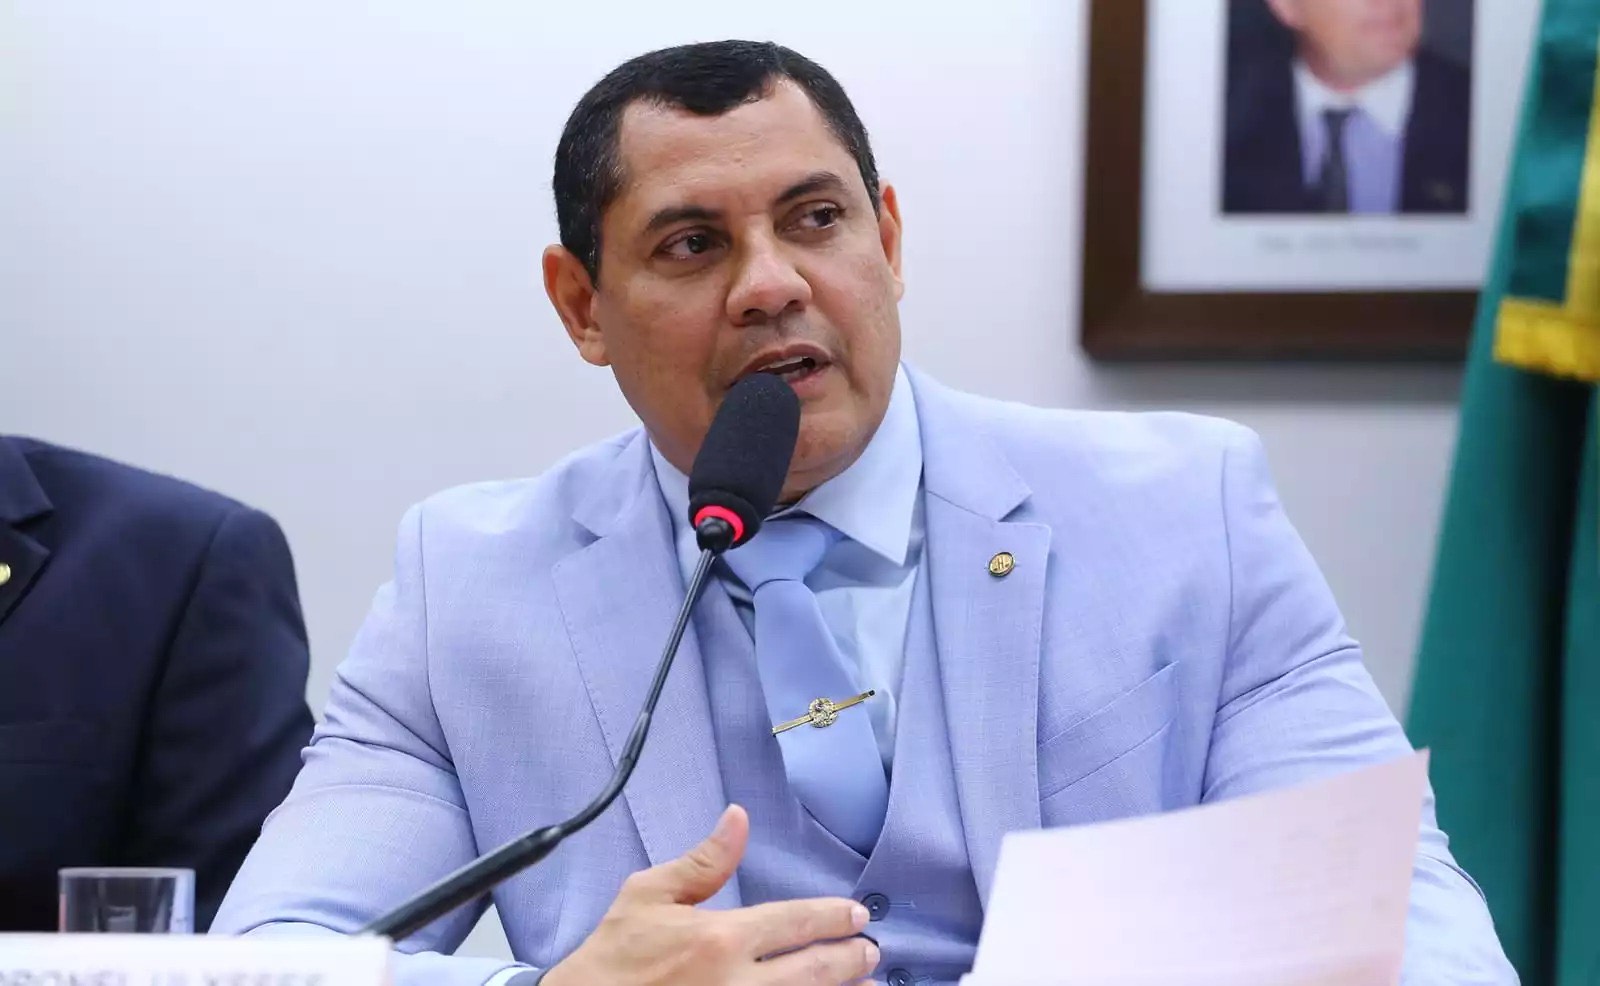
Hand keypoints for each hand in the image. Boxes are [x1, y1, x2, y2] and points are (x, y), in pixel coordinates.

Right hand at [541, 804, 877, 984]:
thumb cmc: (613, 957)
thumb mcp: (648, 895)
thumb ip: (703, 860)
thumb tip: (738, 818)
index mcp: (720, 939)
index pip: (795, 923)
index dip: (832, 918)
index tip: (856, 915)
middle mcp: (737, 984)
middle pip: (814, 970)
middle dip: (850, 959)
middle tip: (870, 950)